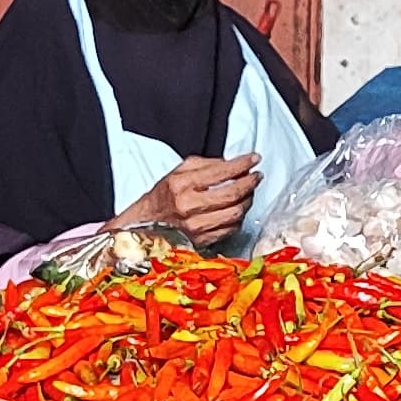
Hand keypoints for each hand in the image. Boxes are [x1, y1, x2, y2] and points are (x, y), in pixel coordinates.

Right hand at [119, 154, 260, 240]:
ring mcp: (196, 227)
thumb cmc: (162, 198)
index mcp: (181, 185)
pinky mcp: (201, 241)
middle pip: (232, 194)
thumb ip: (205, 165)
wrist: (144, 226)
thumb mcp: (177, 173)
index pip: (221, 172)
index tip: (254, 159)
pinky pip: (231, 229)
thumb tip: (232, 164)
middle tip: (257, 176)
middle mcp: (189, 207)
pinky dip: (239, 217)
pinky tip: (237, 209)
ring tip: (249, 192)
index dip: (243, 164)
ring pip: (235, 213)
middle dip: (250, 183)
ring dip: (248, 201)